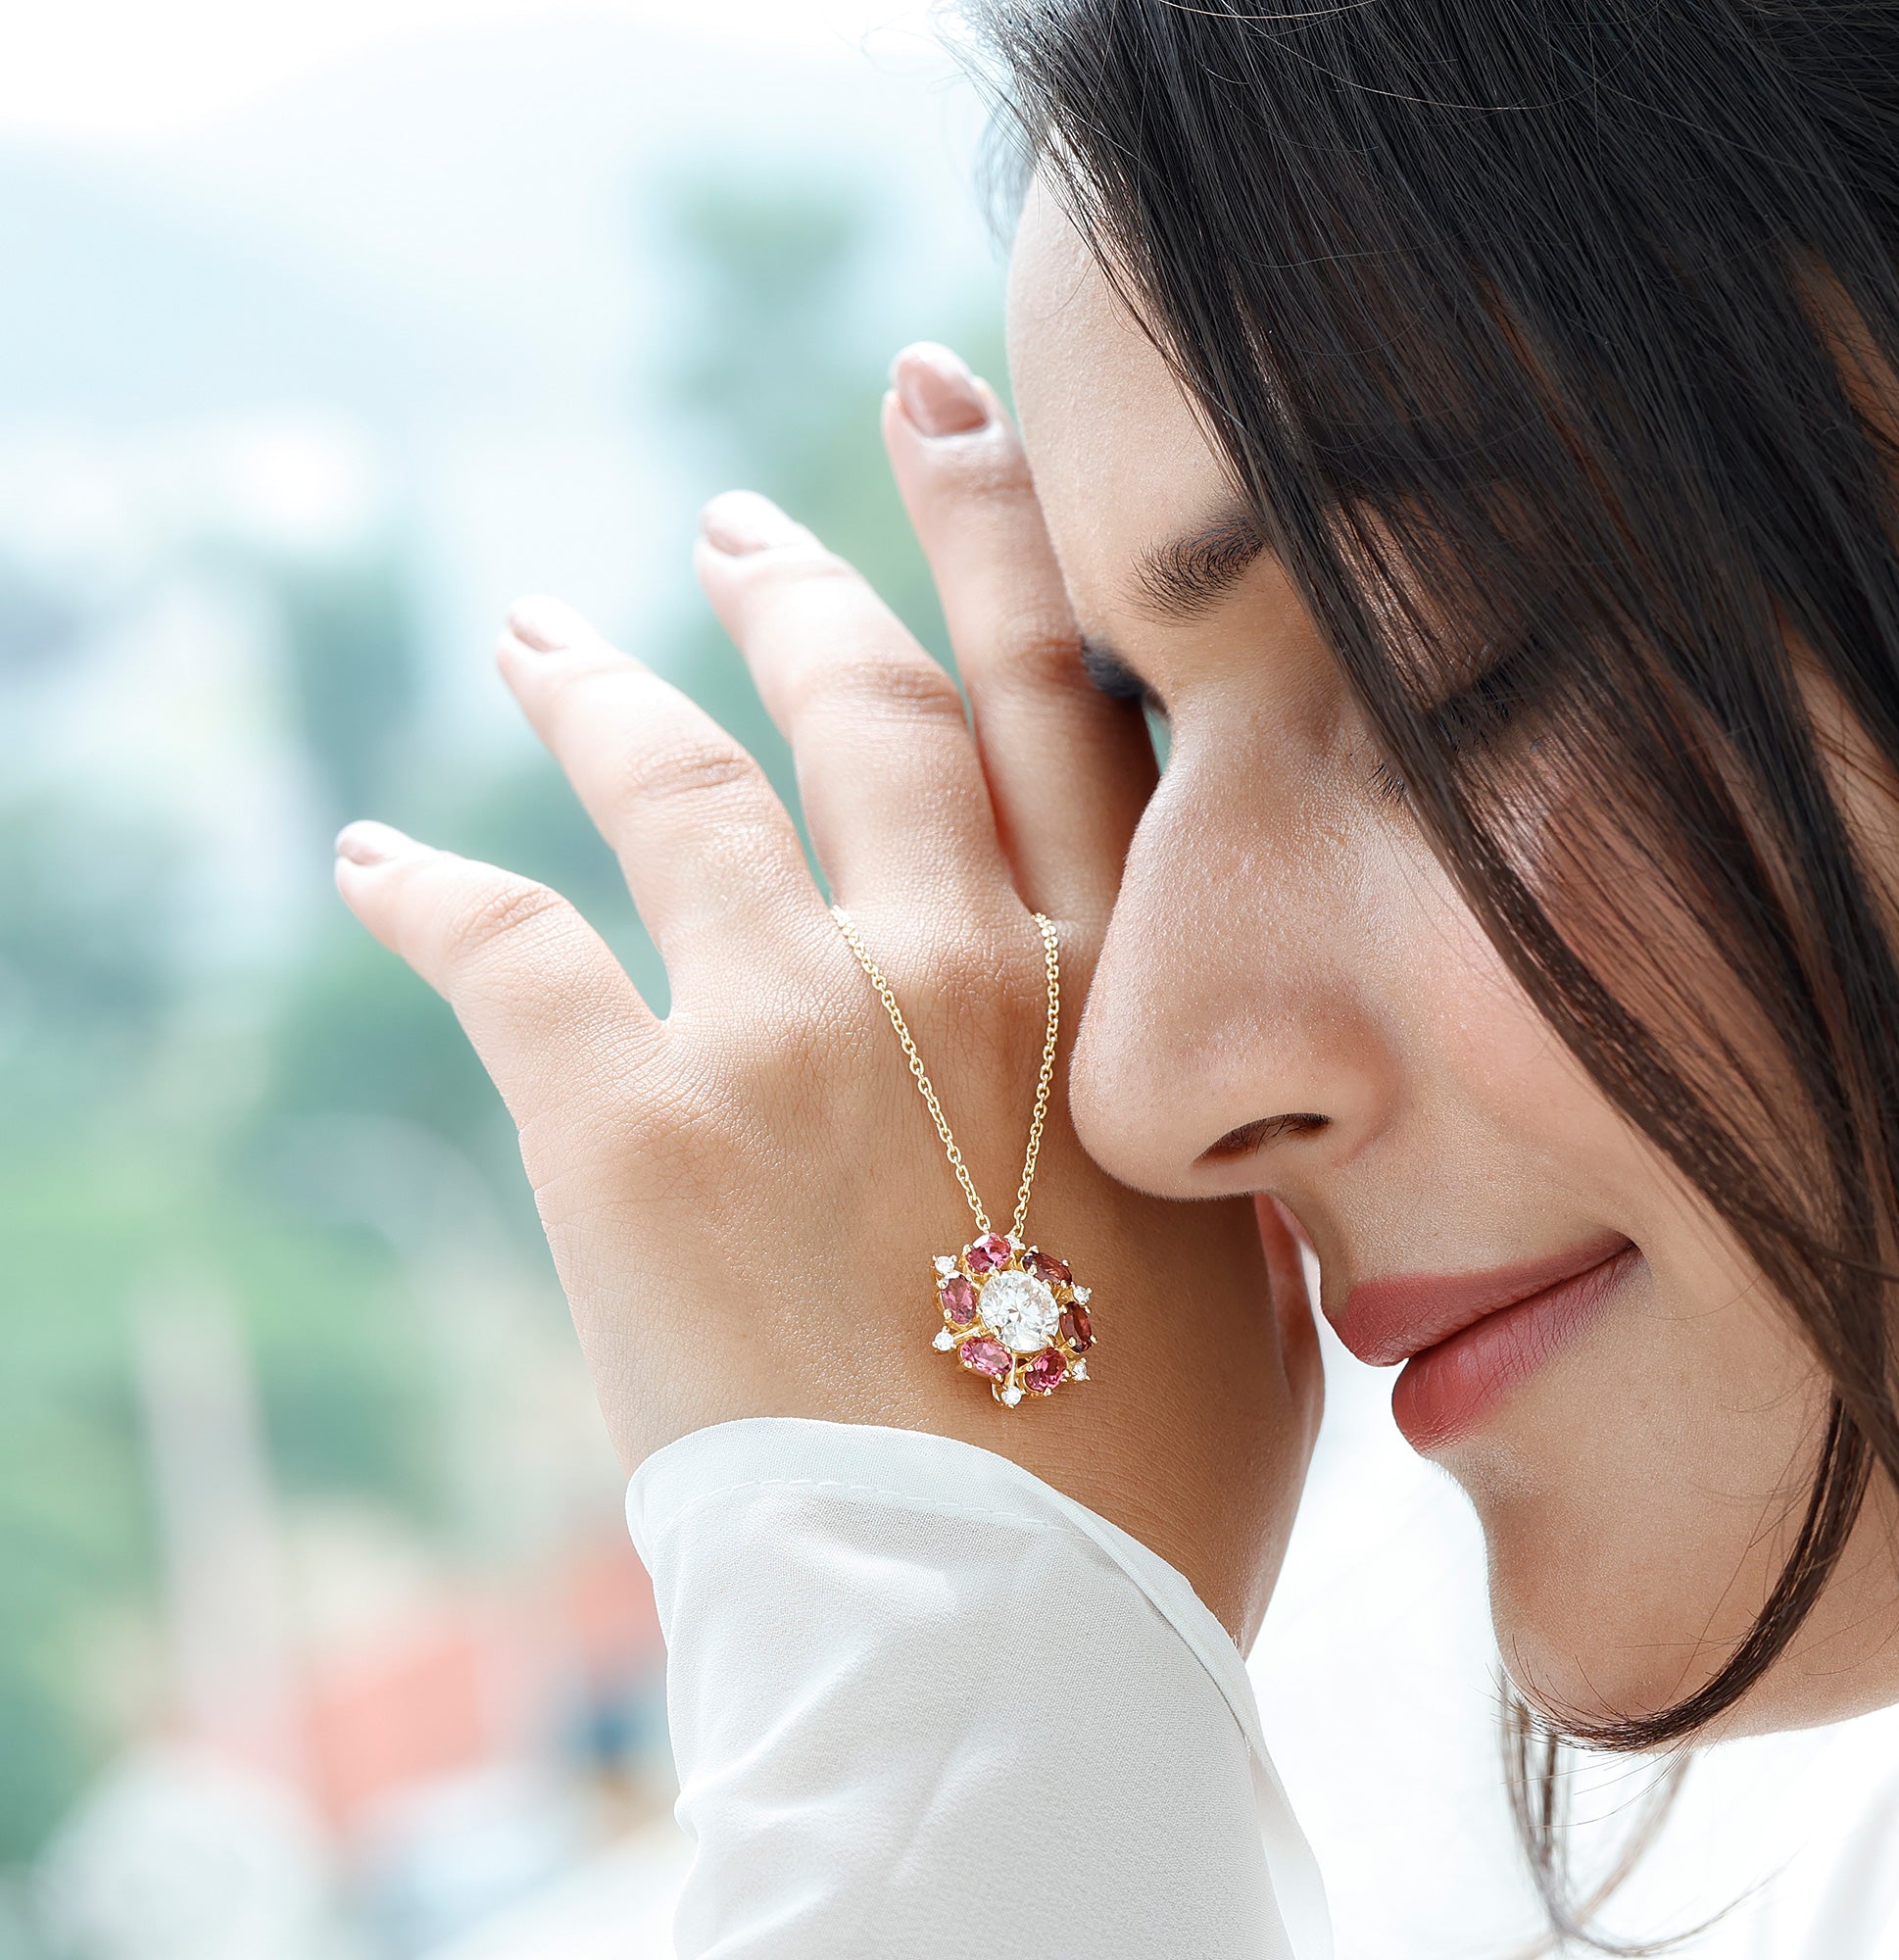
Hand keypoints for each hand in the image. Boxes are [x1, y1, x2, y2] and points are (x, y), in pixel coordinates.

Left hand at [334, 344, 1319, 1641]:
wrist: (1007, 1641)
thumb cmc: (1151, 1487)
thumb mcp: (1254, 1277)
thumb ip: (1208, 1143)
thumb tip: (1191, 1097)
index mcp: (1120, 990)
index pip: (1061, 701)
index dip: (1002, 535)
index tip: (946, 417)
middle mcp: (960, 961)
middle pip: (868, 700)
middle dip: (797, 582)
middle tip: (735, 522)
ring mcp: (792, 1027)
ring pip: (676, 779)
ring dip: (595, 683)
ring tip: (533, 632)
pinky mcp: (633, 1125)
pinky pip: (501, 948)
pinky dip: (424, 888)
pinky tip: (373, 854)